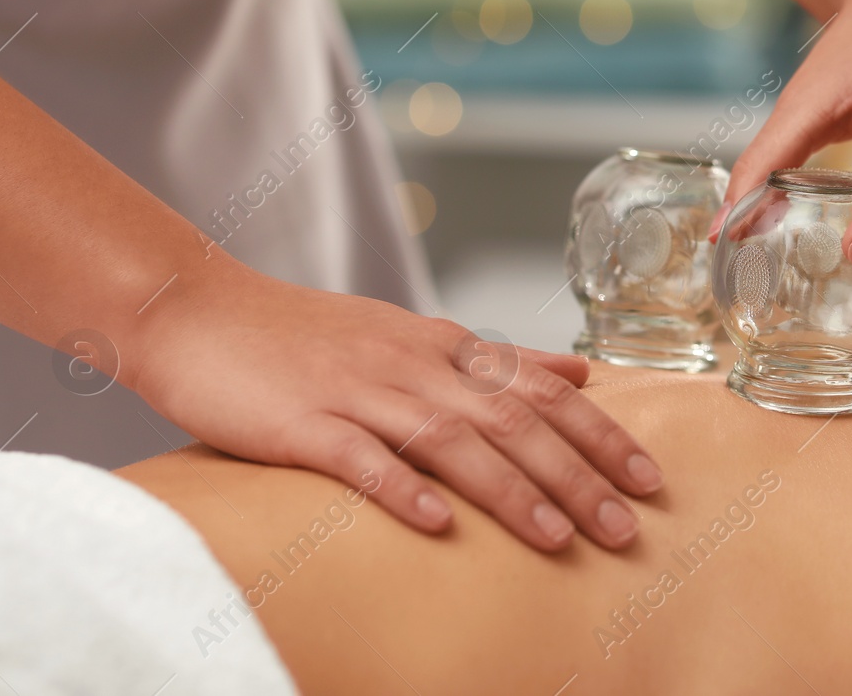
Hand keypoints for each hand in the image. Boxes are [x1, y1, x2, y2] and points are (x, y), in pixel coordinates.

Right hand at [122, 262, 662, 551]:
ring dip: (510, 490)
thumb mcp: (415, 335)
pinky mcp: (302, 423)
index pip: (541, 390)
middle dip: (575, 475)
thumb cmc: (312, 336)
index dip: (599, 434)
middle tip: (624, 528)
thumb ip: (499, 358)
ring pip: (450, 440)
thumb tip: (579, 369)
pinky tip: (436, 526)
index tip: (650, 478)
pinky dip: (401, 489)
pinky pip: (359, 458)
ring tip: (557, 539)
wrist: (202, 312)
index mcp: (444, 347)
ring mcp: (357, 393)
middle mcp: (413, 366)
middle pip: (511, 421)